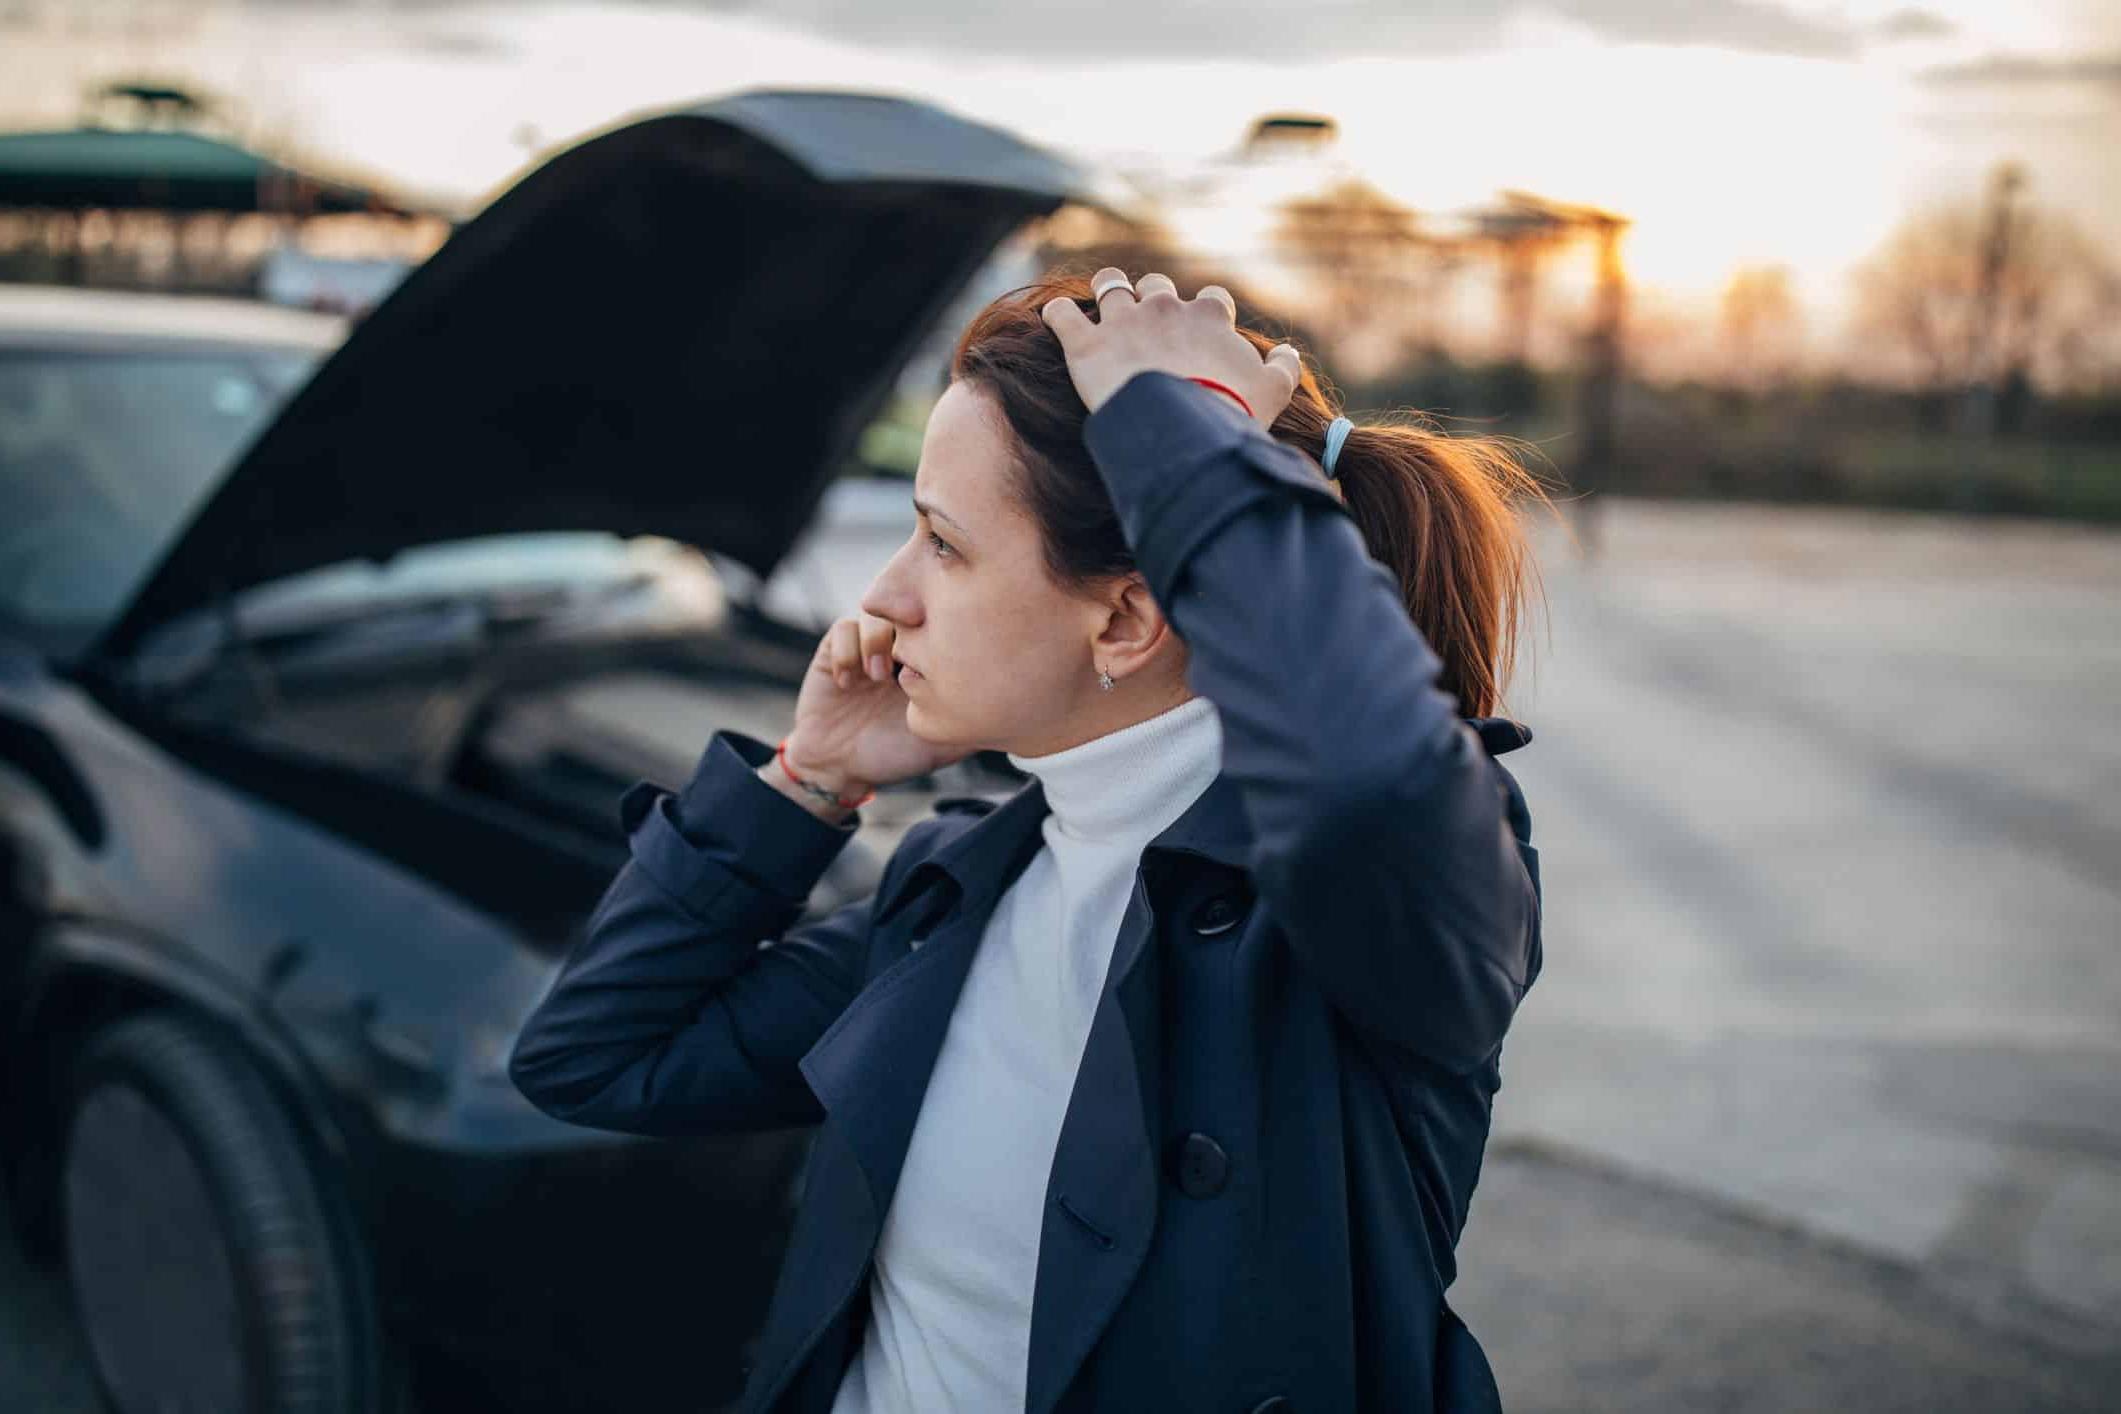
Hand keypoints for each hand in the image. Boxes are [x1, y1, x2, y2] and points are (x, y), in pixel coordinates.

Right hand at [782, 613, 972, 794]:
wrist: (843, 769)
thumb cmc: (897, 754)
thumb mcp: (946, 742)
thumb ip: (974, 723)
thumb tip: (1016, 715)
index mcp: (926, 660)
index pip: (942, 623)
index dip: (946, 627)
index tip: (949, 651)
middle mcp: (897, 647)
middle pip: (909, 606)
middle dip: (913, 622)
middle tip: (914, 649)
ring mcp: (865, 647)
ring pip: (876, 612)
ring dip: (878, 640)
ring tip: (880, 676)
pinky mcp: (834, 653)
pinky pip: (843, 630)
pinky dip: (848, 652)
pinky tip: (850, 684)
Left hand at [1039, 269, 1302, 430]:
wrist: (1182, 431)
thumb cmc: (1231, 413)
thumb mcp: (1273, 393)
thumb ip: (1284, 368)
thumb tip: (1287, 353)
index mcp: (1209, 316)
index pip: (1211, 300)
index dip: (1206, 313)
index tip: (1202, 332)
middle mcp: (1165, 306)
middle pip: (1157, 284)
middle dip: (1153, 296)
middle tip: (1148, 322)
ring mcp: (1123, 321)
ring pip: (1109, 285)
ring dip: (1106, 291)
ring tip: (1102, 304)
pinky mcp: (1086, 343)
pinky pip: (1061, 315)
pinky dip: (1057, 316)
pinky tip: (1056, 321)